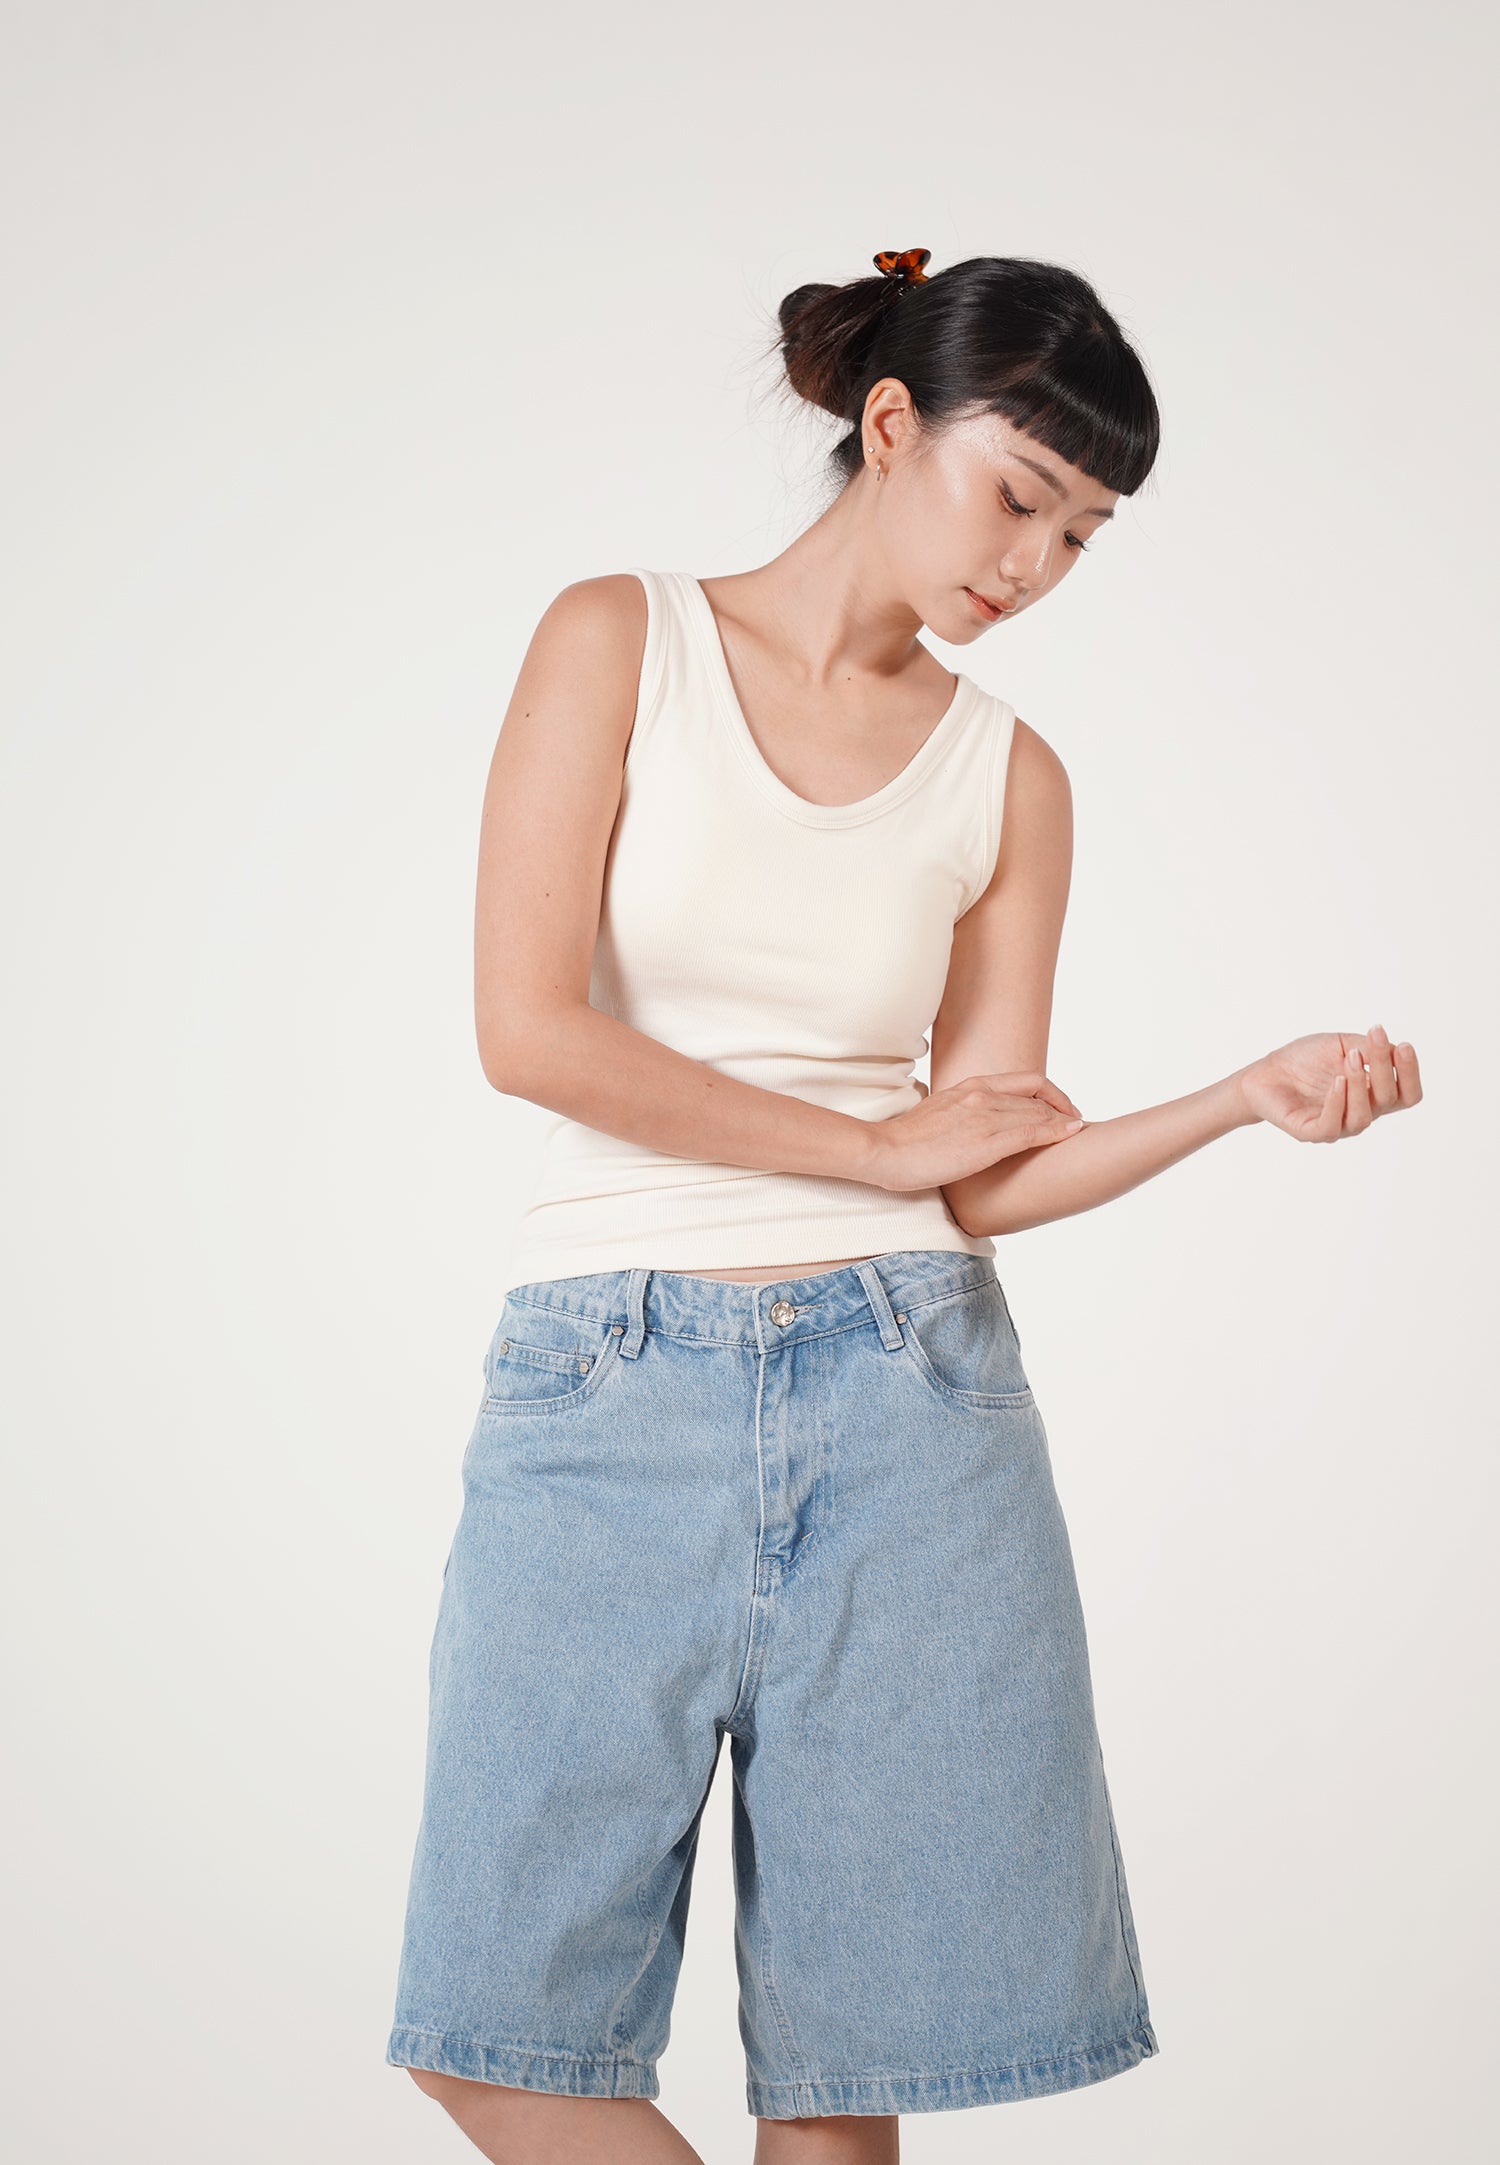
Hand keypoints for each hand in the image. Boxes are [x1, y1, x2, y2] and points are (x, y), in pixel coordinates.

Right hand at [864, 1071, 1084, 1192]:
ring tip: (1079, 1127)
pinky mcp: (986, 1143)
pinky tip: (1072, 1132)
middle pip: (1035, 1096)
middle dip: (1061, 1107)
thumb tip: (971, 1121)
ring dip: (1063, 1119)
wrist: (885, 1151)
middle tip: (1076, 1120)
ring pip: (1038, 1111)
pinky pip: (1031, 1132)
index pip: (1023, 1080)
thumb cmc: (905, 1140)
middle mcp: (981, 1095)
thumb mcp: (938, 1112)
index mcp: (969, 1087)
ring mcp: (984, 1117)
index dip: (1049, 1091)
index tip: (1060, 1106)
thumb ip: (961, 1110)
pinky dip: (1056, 1131)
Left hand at [1237, 1023, 1421, 1140]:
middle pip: (1389, 1099)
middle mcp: (1361, 1113)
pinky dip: (1337, 1103)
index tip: (1403, 1045)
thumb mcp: (1342, 1045)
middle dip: (1385, 1067)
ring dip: (1361, 1084)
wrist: (1266, 1071)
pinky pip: (1332, 1126)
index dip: (1410, 1073)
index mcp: (1373, 1095)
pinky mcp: (1311, 1131)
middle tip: (1374, 1038)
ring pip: (1363, 1117)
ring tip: (1351, 1058)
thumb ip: (1369, 1048)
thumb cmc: (1306, 1059)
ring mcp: (1338, 1125)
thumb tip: (1396, 1050)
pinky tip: (1337, 1081)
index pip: (1407, 1094)